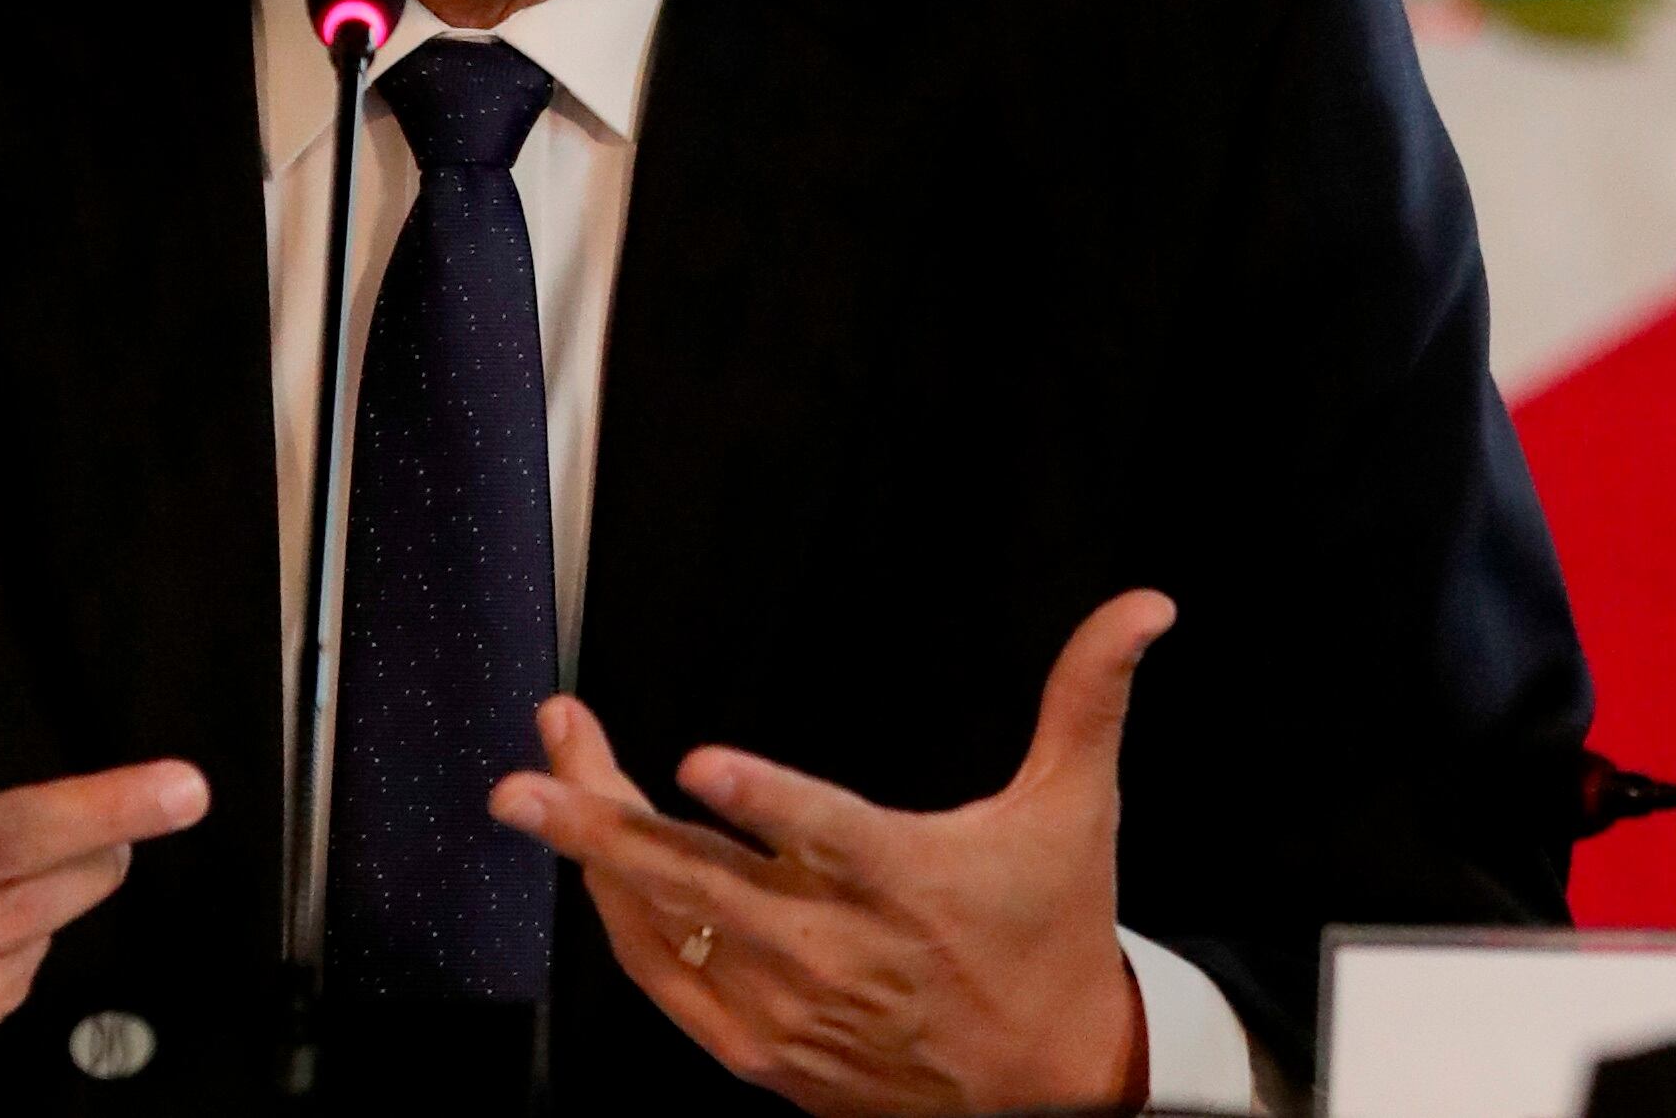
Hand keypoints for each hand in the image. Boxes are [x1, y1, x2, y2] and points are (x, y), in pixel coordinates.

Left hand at [489, 591, 1174, 1116]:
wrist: (1049, 1086)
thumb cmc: (1053, 931)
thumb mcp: (1078, 807)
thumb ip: (1090, 695)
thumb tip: (1147, 605)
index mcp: (906, 883)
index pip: (825, 835)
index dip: (763, 799)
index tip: (699, 762)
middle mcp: (836, 951)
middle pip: (699, 883)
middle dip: (600, 821)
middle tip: (528, 768)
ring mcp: (789, 1009)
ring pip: (664, 930)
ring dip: (593, 857)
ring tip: (537, 788)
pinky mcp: (762, 1053)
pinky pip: (666, 983)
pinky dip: (621, 924)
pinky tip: (591, 870)